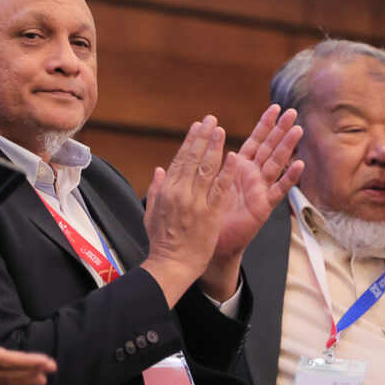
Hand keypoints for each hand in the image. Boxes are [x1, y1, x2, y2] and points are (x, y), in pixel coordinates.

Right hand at [140, 116, 232, 304]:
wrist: (170, 264)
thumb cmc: (161, 242)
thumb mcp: (151, 213)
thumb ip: (156, 188)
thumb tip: (158, 169)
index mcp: (166, 191)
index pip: (179, 160)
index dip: (189, 141)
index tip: (197, 127)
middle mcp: (179, 192)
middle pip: (192, 158)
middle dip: (203, 137)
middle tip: (211, 120)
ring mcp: (194, 202)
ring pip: (205, 168)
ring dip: (214, 147)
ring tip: (221, 130)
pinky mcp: (209, 214)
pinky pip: (219, 189)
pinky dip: (226, 171)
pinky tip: (233, 156)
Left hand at [198, 106, 304, 299]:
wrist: (210, 242)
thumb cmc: (209, 212)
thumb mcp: (206, 181)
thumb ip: (208, 162)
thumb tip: (204, 139)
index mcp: (239, 168)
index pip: (254, 141)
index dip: (264, 125)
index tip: (274, 107)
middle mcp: (253, 176)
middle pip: (269, 148)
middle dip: (280, 129)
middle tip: (293, 110)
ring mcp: (260, 190)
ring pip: (276, 164)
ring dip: (287, 147)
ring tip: (298, 129)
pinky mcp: (263, 206)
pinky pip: (278, 190)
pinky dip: (290, 178)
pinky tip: (300, 165)